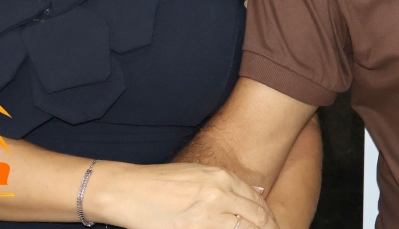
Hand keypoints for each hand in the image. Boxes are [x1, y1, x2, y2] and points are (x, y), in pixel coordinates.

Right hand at [88, 162, 275, 228]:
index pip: (258, 201)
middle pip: (258, 219)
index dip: (268, 218)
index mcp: (221, 178)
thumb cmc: (159, 182)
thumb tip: (255, 194)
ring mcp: (207, 216)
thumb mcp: (197, 174)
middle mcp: (219, 195)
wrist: (127, 190)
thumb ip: (225, 185)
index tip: (271, 225)